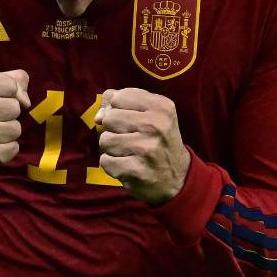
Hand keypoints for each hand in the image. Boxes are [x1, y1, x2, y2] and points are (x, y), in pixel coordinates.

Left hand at [94, 87, 190, 204]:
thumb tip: (99, 115)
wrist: (177, 179)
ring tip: (129, 153)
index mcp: (161, 107)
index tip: (131, 121)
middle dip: (114, 130)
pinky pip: (106, 161)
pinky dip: (112, 165)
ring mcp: (146, 149)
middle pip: (109, 118)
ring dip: (112, 149)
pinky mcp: (137, 170)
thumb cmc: (158, 141)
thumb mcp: (150, 114)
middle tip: (131, 139)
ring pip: (105, 140)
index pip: (119, 97)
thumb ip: (122, 103)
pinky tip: (128, 166)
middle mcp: (156, 126)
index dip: (119, 109)